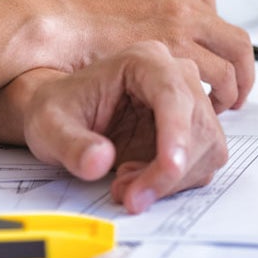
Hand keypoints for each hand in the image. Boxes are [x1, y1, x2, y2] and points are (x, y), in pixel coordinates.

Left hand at [22, 42, 227, 213]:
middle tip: (132, 196)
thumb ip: (71, 144)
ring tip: (127, 184)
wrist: (64, 120)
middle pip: (198, 126)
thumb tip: (99, 160)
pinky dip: (176, 183)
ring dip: (173, 179)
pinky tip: (141, 180)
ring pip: (208, 148)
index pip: (174, 94)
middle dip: (169, 170)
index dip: (177, 132)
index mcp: (144, 61)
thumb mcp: (49, 126)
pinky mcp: (193, 132)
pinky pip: (203, 163)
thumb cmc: (59, 111)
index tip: (170, 167)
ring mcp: (190, 105)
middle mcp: (176, 77)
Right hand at [30, 0, 254, 111]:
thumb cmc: (65, 27)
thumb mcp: (108, 2)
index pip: (209, 7)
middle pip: (232, 35)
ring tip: (224, 105)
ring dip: (232, 85)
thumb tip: (154, 35)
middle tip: (236, 91)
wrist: (43, 27)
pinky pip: (214, 76)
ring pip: (229, 59)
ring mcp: (178, 20)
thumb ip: (138, 13)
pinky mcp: (174, 51)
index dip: (215, 40)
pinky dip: (216, 96)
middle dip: (241, 66)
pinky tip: (202, 112)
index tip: (215, 60)